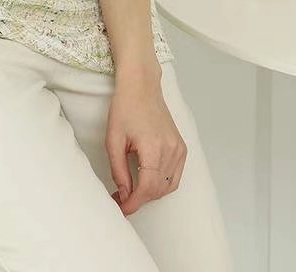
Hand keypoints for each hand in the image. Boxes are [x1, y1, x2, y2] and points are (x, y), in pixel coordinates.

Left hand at [105, 62, 186, 215]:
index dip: (133, 203)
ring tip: (131, 190)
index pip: (147, 188)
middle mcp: (171, 150)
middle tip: (120, 198)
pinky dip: (162, 183)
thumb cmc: (125, 107)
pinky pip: (175, 175)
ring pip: (168, 185)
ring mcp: (179, 148)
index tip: (121, 208)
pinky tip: (147, 180)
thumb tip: (124, 193)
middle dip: (139, 199)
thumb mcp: (113, 139)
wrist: (141, 86)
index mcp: (154, 148)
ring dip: (151, 193)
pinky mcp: (181, 147)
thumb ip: (118, 170)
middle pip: (158, 189)